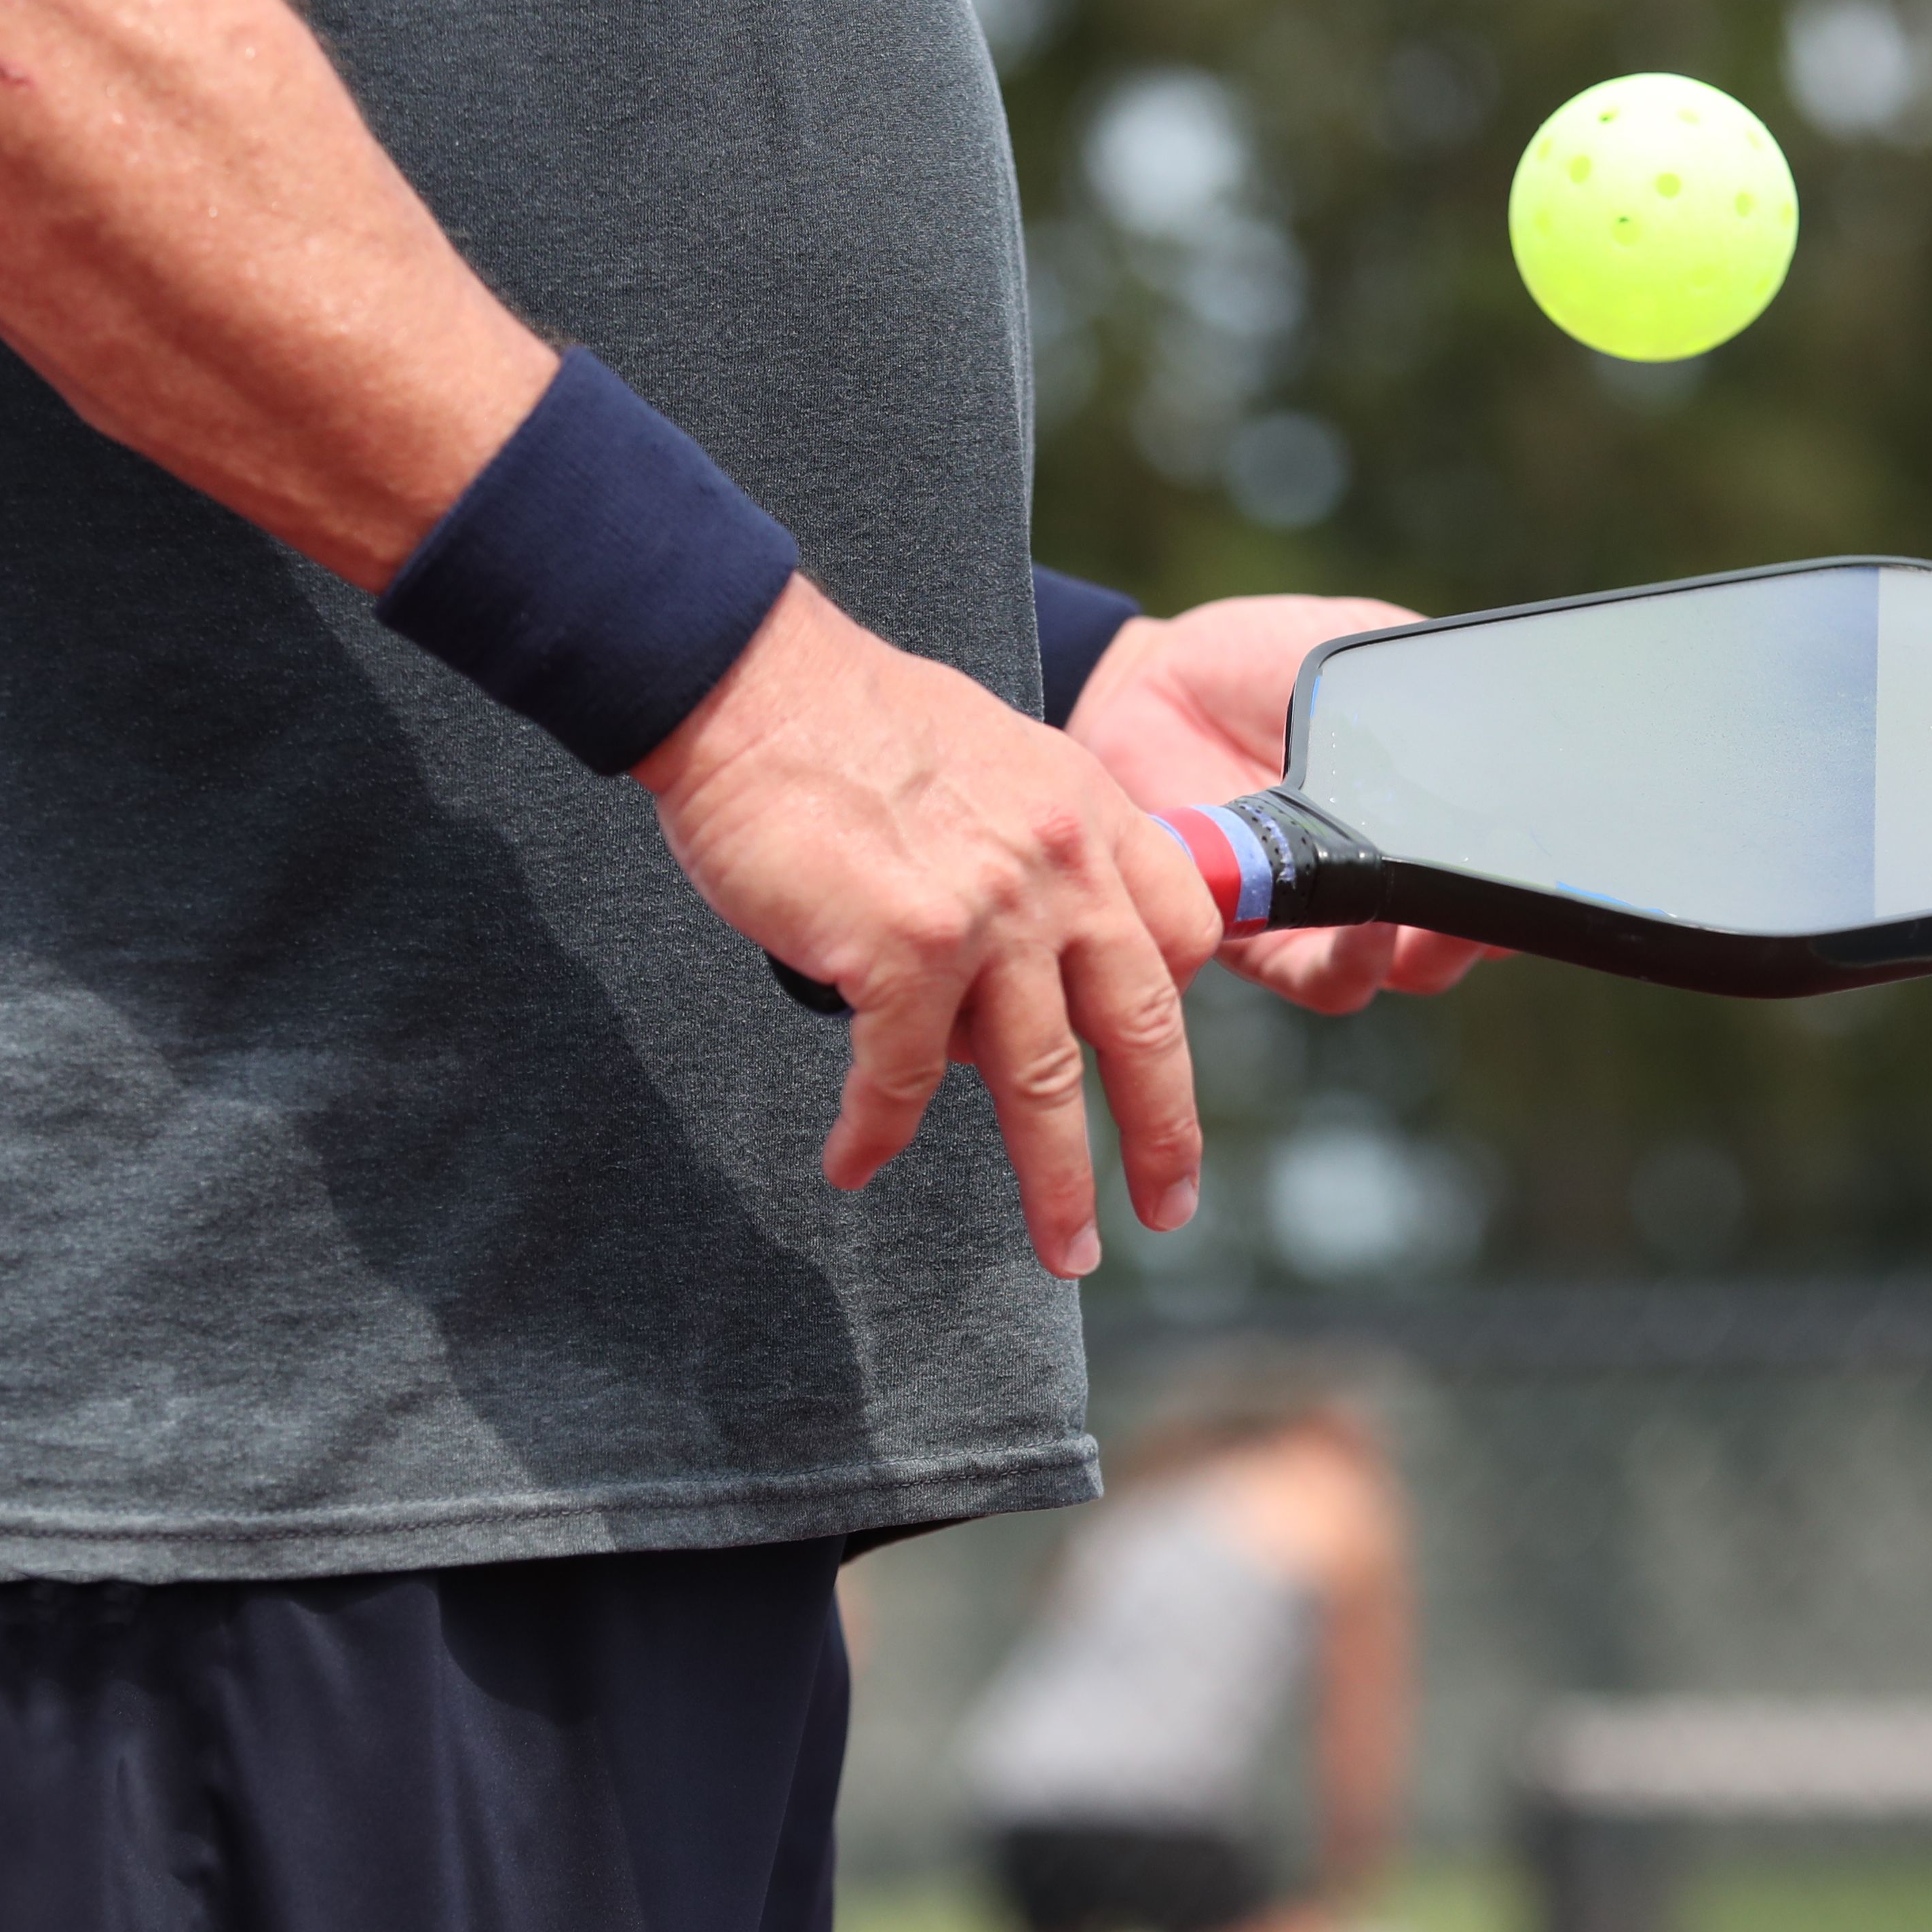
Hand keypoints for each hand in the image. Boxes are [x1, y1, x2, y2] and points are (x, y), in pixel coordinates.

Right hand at [634, 577, 1222, 1277]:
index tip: (1156, 1065)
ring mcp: (989, 912)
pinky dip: (875, 1131)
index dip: (1171, 1007)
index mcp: (1090, 815)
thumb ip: (1036, 848)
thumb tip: (1030, 950)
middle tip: (1170, 1206)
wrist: (751, 683)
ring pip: (1042, 1081)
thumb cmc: (850, 721)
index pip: (1180, 933)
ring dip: (1053, 1183)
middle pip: (1143, 1029)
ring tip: (1064, 1248)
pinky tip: (853, 1164)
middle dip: (1164, 1136)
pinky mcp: (903, 949)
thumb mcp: (995, 759)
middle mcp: (1061, 866)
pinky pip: (900, 1077)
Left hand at [1065, 595, 1503, 1013]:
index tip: (1547, 854)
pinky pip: (1324, 979)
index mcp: (1423, 820)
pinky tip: (1364, 915)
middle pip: (1467, 940)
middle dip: (1495, 925)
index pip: (1497, 873)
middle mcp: (1385, 881)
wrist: (1155, 679)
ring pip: (1406, 974)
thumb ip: (1432, 694)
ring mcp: (1326, 917)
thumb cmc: (1263, 666)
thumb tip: (1497, 730)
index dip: (1532, 879)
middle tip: (1503, 892)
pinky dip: (1356, 960)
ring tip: (1443, 914)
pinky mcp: (1260, 937)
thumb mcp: (1368, 656)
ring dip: (1439, 953)